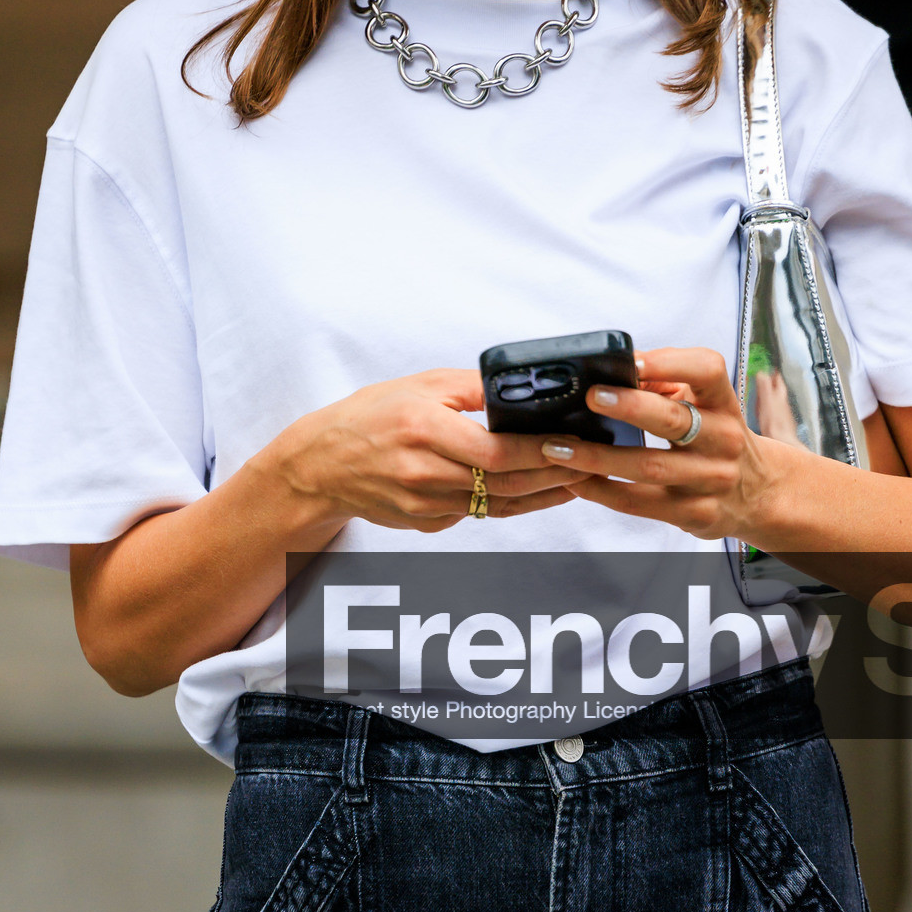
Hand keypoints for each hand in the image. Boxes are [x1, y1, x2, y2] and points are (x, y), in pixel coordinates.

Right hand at [256, 369, 576, 533]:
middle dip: (554, 475)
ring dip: (542, 494)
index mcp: (421, 429)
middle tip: (592, 461)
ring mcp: (423, 505)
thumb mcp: (418, 386)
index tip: (573, 442)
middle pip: (504, 484)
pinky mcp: (425, 524)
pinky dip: (513, 504)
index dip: (538, 452)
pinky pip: (479, 514)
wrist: (320, 466)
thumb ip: (471, 388)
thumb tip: (524, 387)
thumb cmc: (369, 417)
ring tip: (578, 477)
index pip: (494, 451)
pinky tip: (540, 491)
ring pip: (498, 506)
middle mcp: (422, 473)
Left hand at [537, 347, 796, 541]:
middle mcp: (723, 440)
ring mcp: (710, 480)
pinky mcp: (694, 513)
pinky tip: (575, 481)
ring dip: (598, 456)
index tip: (632, 361)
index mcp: (723, 402)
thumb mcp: (706, 406)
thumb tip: (613, 368)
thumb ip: (666, 385)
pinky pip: (639, 503)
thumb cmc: (716, 439)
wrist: (759, 493)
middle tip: (590, 397)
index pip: (708, 370)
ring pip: (649, 466)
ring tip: (557, 447)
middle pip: (675, 420)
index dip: (670, 363)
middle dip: (630, 407)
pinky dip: (603, 491)